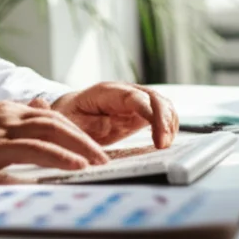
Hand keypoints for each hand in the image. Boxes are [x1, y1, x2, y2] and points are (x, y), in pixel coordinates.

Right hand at [0, 100, 109, 182]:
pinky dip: (60, 155)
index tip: (90, 146)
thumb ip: (11, 119)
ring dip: (81, 146)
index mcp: (4, 109)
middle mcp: (7, 113)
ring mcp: (1, 127)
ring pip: (52, 130)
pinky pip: (36, 149)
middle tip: (104, 155)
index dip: (73, 130)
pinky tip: (76, 165)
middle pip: (57, 120)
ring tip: (100, 160)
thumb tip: (39, 107)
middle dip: (85, 137)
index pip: (48, 115)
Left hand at [49, 82, 178, 148]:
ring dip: (168, 123)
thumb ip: (88, 122)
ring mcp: (134, 101)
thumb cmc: (69, 116)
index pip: (135, 97)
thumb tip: (107, 124)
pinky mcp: (139, 112)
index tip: (157, 136)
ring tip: (164, 145)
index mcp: (106, 92)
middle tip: (163, 145)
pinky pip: (161, 114)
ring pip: (162, 104)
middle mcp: (124, 92)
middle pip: (154, 98)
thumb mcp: (71, 121)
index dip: (149, 113)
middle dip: (164, 120)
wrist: (69, 110)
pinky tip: (165, 141)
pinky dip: (168, 126)